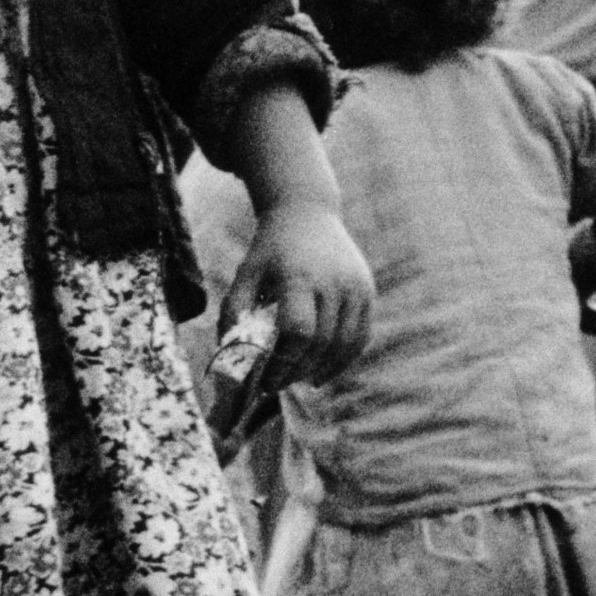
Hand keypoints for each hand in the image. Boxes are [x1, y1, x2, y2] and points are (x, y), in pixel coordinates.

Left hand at [230, 199, 374, 388]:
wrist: (308, 212)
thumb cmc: (270, 248)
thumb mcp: (246, 272)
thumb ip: (233, 310)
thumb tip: (228, 353)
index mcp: (299, 277)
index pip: (298, 332)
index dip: (283, 363)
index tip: (266, 381)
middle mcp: (333, 283)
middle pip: (322, 344)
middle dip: (298, 371)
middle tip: (279, 383)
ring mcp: (356, 287)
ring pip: (345, 345)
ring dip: (323, 369)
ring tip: (301, 379)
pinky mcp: (367, 291)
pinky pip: (361, 336)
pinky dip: (344, 359)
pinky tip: (323, 370)